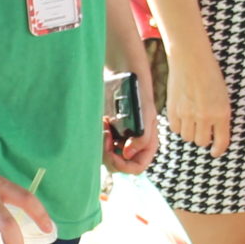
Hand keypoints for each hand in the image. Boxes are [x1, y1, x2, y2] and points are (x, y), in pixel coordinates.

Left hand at [106, 58, 160, 174]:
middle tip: (105, 135)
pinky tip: (102, 122)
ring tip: (104, 125)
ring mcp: (120, 139)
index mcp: (147, 145)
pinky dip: (98, 138)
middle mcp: (133, 145)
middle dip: (109, 154)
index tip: (112, 153)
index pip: (136, 167)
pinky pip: (100, 145)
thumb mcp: (145, 115)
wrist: (123, 75)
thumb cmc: (137, 93)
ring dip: (102, 145)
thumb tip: (127, 154)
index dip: (123, 165)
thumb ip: (142, 138)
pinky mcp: (109, 132)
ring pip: (107, 156)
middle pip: (119, 165)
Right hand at [164, 47, 231, 158]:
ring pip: (187, 137)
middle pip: (201, 142)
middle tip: (202, 130)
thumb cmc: (210, 74)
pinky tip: (181, 117)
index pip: (221, 142)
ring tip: (191, 121)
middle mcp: (205, 116)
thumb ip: (219, 115)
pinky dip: (178, 126)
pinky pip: (174, 129)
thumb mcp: (222, 96)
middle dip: (203, 138)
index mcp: (221, 113)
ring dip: (190, 132)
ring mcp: (187, 114)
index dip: (218, 150)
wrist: (191, 58)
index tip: (215, 152)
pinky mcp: (173, 109)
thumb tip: (214, 134)